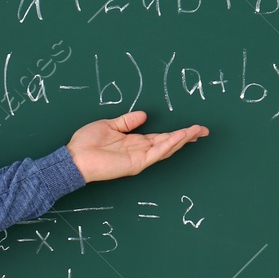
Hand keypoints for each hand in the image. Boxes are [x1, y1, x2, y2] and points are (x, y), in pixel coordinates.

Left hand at [65, 111, 208, 182]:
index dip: (177, 133)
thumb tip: (144, 114)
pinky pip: (157, 153)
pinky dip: (169, 144)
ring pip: (167, 148)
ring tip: (197, 131)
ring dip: (182, 139)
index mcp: (134, 142)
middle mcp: (140, 150)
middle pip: (169, 143)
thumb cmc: (86, 143)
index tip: (192, 128)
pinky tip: (180, 137)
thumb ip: (127, 121)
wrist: (74, 158)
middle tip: (203, 130)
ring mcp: (140, 158)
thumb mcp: (109, 125)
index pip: (161, 137)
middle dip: (187, 136)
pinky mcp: (136, 163)